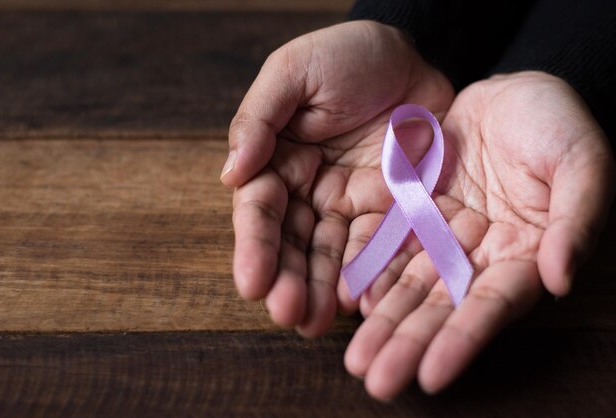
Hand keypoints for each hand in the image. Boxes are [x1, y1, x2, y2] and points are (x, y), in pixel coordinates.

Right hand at [221, 21, 453, 335]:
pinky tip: (364, 304)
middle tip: (288, 315)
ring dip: (322, 291)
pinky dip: (370, 276)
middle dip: (287, 280)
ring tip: (316, 325)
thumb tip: (231, 173)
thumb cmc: (348, 55)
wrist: (412, 57)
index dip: (255, 245)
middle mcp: (308, 190)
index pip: (260, 209)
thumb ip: (260, 118)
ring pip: (331, 255)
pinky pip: (379, 247)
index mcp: (277, 160)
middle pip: (293, 243)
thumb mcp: (295, 72)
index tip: (252, 282)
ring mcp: (349, 205)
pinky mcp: (390, 211)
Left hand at [344, 71, 614, 398]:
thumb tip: (560, 279)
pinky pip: (386, 242)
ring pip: (408, 282)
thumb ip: (576, 221)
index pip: (491, 305)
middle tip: (375, 379)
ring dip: (381, 320)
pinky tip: (343, 297)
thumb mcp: (582, 163)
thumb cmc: (559, 124)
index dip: (462, 340)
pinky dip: (367, 269)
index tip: (430, 376)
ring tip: (354, 357)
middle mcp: (479, 255)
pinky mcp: (413, 211)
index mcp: (524, 253)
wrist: (513, 92)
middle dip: (408, 342)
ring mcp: (442, 234)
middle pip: (441, 305)